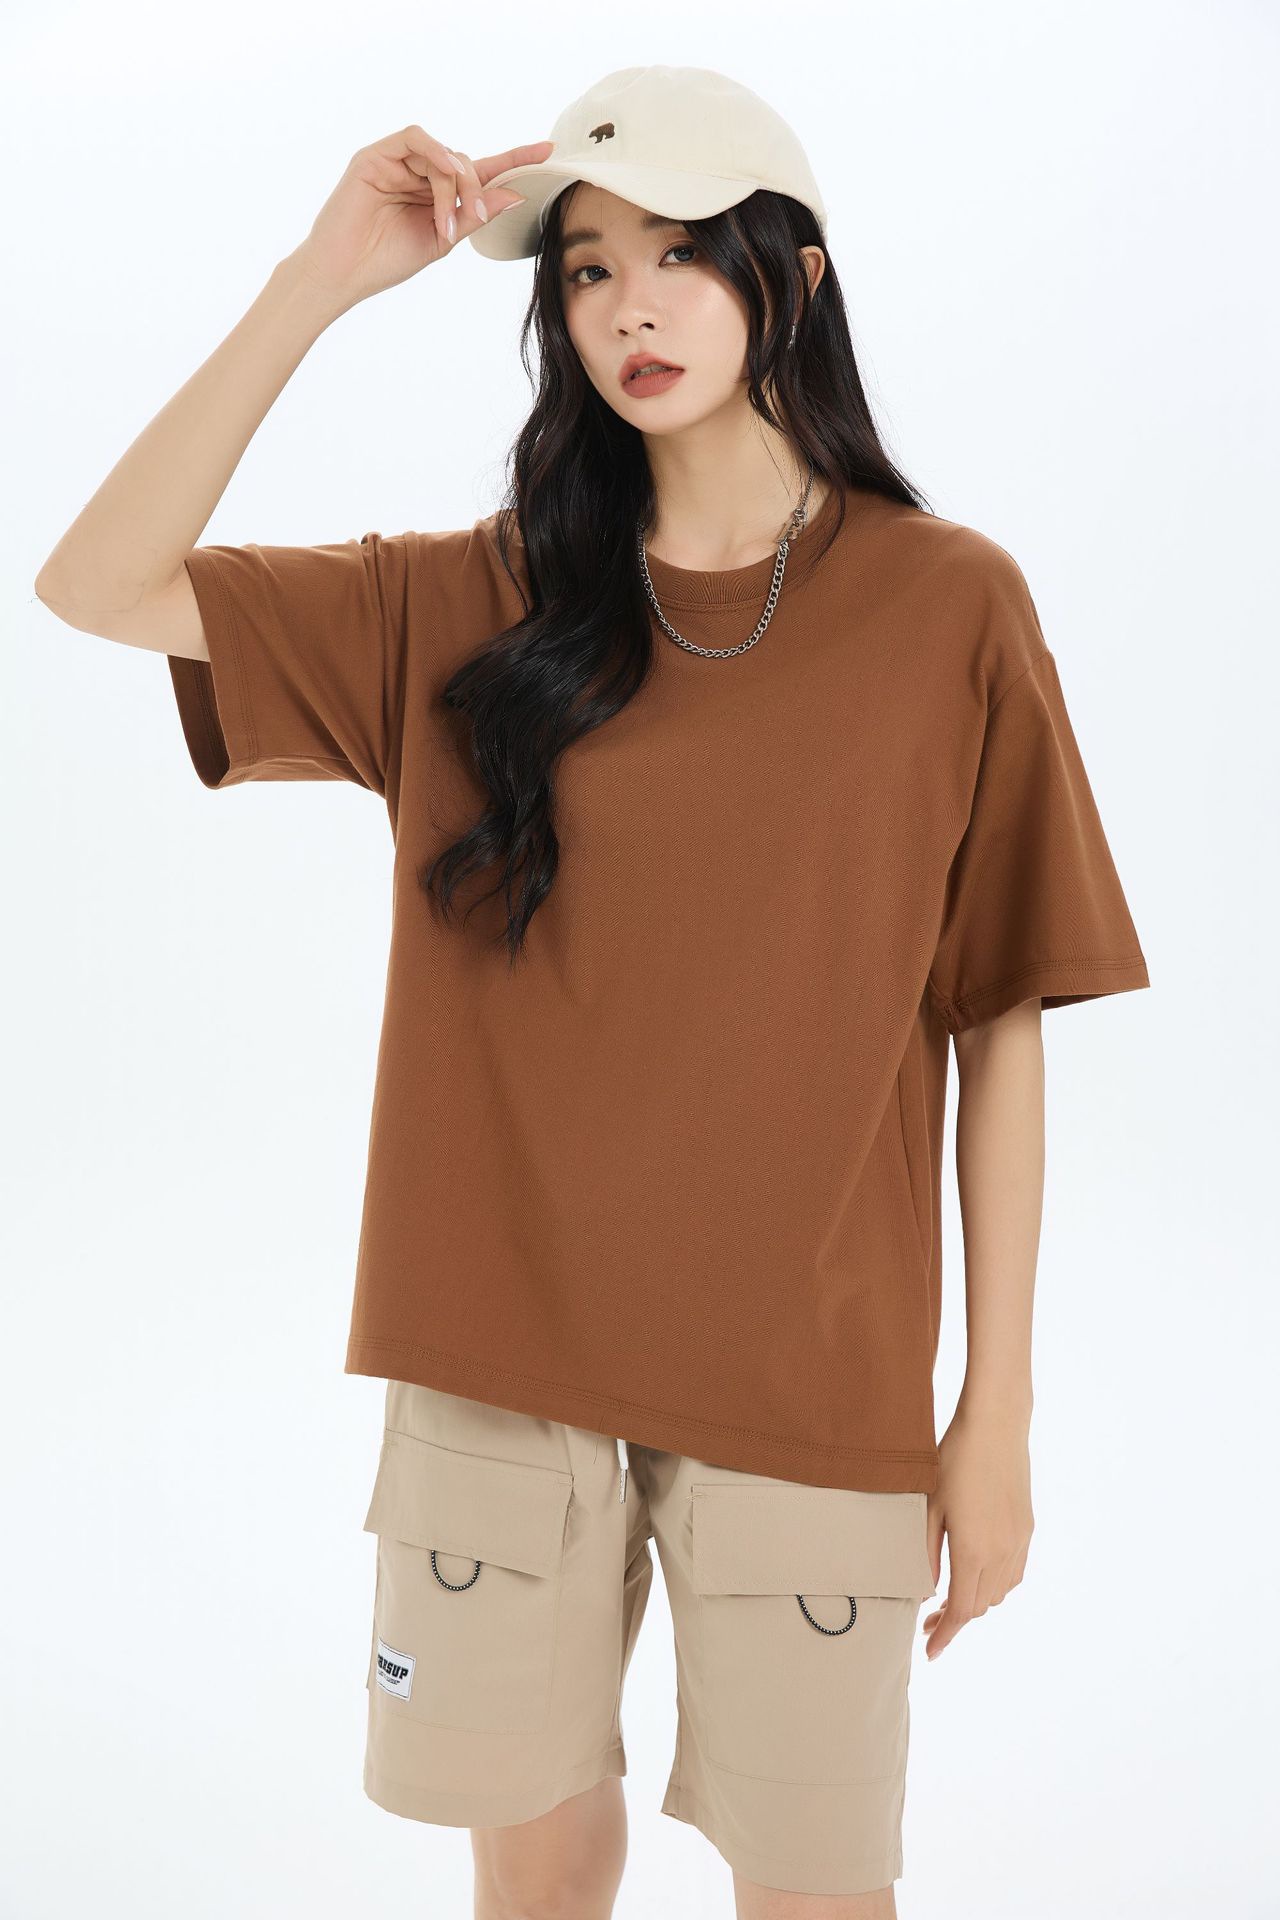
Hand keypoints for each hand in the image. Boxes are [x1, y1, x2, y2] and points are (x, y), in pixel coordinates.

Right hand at [287, 125, 554, 309]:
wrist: (343, 274)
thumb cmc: (385, 261)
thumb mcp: (441, 239)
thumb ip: (474, 215)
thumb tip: (514, 193)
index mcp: (437, 195)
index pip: (481, 171)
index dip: (514, 160)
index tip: (548, 153)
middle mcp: (419, 174)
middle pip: (466, 162)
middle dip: (476, 189)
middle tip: (472, 220)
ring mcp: (397, 162)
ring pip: (444, 153)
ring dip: (454, 183)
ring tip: (445, 220)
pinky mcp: (376, 156)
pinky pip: (415, 138)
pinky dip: (436, 154)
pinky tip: (445, 174)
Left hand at [921, 1398, 1033, 1660]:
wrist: (996, 1425)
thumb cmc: (954, 1459)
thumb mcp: (929, 1505)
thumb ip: (926, 1553)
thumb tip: (925, 1590)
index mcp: (974, 1550)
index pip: (960, 1610)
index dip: (945, 1635)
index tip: (929, 1651)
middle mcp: (1002, 1552)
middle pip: (980, 1606)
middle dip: (955, 1619)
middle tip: (928, 1620)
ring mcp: (1019, 1541)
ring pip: (1000, 1593)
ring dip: (976, 1603)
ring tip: (949, 1599)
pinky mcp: (1027, 1528)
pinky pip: (1014, 1573)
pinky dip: (995, 1585)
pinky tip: (978, 1576)